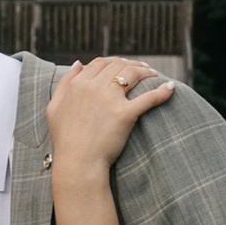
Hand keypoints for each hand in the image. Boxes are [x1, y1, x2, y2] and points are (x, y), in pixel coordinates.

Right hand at [45, 55, 174, 175]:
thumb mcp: (54, 107)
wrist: (78, 163)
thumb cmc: (65, 139)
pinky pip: (148, 98)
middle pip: (118, 66)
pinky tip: (171, 88)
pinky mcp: (125, 114)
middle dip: (132, 64)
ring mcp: (110, 100)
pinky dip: (162, 91)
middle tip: (143, 69)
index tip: (124, 65)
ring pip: (133, 74)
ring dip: (146, 72)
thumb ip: (64, 82)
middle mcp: (93, 87)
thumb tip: (78, 63)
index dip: (114, 62)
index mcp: (78, 84)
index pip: (100, 63)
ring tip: (154, 75)